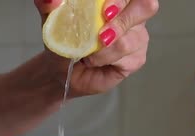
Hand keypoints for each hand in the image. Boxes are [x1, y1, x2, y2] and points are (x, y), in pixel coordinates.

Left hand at [34, 0, 158, 96]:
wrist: (61, 70)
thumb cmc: (63, 40)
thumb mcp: (51, 19)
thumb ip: (48, 4)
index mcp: (116, 0)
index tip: (104, 8)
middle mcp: (131, 12)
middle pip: (146, 6)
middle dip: (122, 19)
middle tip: (101, 34)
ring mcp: (137, 35)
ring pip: (132, 38)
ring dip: (105, 48)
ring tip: (87, 53)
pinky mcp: (136, 57)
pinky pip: (128, 56)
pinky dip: (106, 59)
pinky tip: (94, 61)